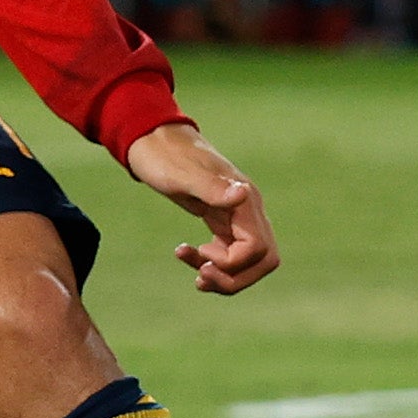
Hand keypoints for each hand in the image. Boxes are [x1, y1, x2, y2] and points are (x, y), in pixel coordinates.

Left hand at [126, 121, 280, 295]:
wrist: (152, 139)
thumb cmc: (164, 155)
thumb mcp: (182, 174)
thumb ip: (212, 187)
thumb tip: (243, 195)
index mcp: (244, 199)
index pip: (258, 248)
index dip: (233, 262)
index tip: (202, 252)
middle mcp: (247, 209)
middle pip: (264, 260)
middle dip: (236, 278)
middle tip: (201, 276)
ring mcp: (237, 216)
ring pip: (249, 261)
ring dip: (225, 277)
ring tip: (195, 274)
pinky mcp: (222, 220)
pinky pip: (229, 253)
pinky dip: (212, 263)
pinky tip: (185, 254)